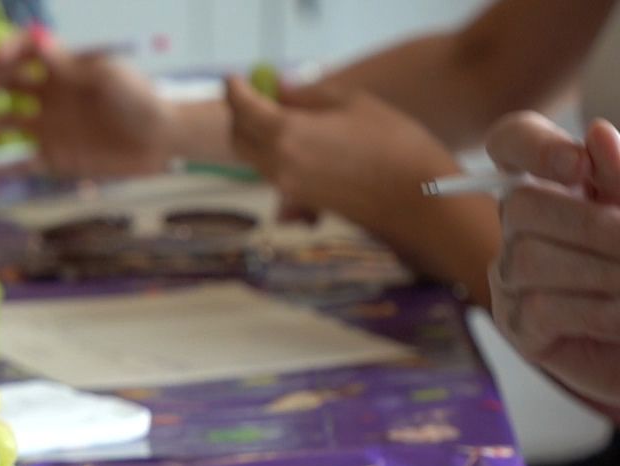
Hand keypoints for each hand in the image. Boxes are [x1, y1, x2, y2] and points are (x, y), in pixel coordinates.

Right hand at [0, 33, 172, 176]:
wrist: (160, 140)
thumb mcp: (107, 75)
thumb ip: (69, 64)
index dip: (9, 50)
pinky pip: (24, 162)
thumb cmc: (139, 99)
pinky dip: (6, 167)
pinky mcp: (56, 157)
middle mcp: (51, 96)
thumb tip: (37, 38)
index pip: (28, 51)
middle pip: (9, 83)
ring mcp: (50, 127)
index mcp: (64, 70)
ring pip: (8, 121)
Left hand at [225, 77, 458, 234]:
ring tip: (284, 117)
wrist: (415, 197)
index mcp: (287, 133)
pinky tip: (301, 144)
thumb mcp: (352, 103)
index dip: (234, 91)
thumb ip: (308, 95)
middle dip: (240, 116)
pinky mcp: (299, 201)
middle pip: (239, 138)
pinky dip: (274, 155)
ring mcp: (286, 187)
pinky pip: (273, 174)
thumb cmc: (392, 142)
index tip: (234, 80)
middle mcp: (278, 163)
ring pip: (254, 158)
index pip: (243, 109)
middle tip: (256, 98)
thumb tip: (279, 88)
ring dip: (257, 137)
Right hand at [487, 112, 619, 411]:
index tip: (577, 167)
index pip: (511, 142)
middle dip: (589, 224)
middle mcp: (523, 226)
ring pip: (528, 258)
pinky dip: (597, 311)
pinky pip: (541, 307)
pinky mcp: (519, 324)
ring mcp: (513, 276)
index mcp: (557, 184)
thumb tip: (596, 133)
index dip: (532, 146)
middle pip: (519, 204)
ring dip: (602, 273)